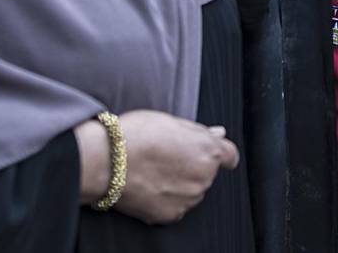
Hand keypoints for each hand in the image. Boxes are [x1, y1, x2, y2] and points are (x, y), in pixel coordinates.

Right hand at [79, 111, 239, 223]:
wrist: (108, 161)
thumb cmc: (137, 135)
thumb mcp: (172, 122)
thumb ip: (199, 132)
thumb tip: (218, 134)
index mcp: (208, 151)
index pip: (229, 155)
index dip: (220, 154)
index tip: (215, 155)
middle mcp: (204, 177)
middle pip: (206, 172)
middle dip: (193, 165)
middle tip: (168, 155)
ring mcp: (188, 198)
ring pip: (191, 190)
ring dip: (181, 183)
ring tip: (154, 170)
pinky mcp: (171, 215)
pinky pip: (176, 205)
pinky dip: (166, 198)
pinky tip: (149, 185)